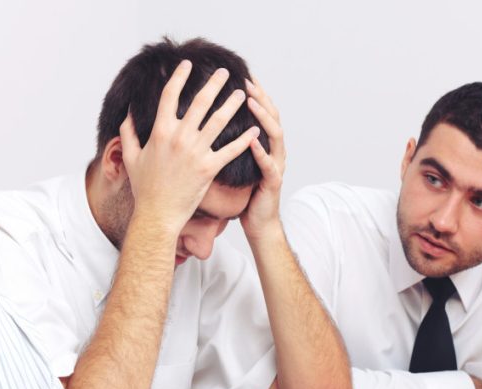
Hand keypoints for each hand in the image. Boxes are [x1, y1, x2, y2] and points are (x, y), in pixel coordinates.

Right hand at [119, 60, 259, 234]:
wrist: (157, 215)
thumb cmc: (144, 188)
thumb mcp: (131, 158)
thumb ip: (128, 133)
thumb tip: (127, 115)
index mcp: (159, 131)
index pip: (170, 95)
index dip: (179, 76)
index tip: (188, 65)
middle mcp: (179, 137)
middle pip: (200, 102)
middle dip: (214, 84)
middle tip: (225, 72)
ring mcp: (195, 152)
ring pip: (219, 121)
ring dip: (232, 105)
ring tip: (242, 94)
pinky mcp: (208, 168)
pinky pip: (230, 150)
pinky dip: (243, 139)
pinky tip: (254, 130)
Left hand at [240, 78, 286, 241]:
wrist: (258, 221)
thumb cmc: (243, 192)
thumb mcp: (235, 162)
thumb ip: (228, 142)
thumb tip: (206, 122)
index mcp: (261, 143)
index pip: (258, 111)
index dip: (251, 93)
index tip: (237, 75)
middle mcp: (272, 149)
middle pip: (270, 116)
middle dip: (259, 96)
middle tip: (246, 80)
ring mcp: (275, 164)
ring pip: (274, 134)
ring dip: (263, 117)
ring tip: (251, 103)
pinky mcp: (273, 181)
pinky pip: (269, 164)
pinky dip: (261, 152)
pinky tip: (252, 141)